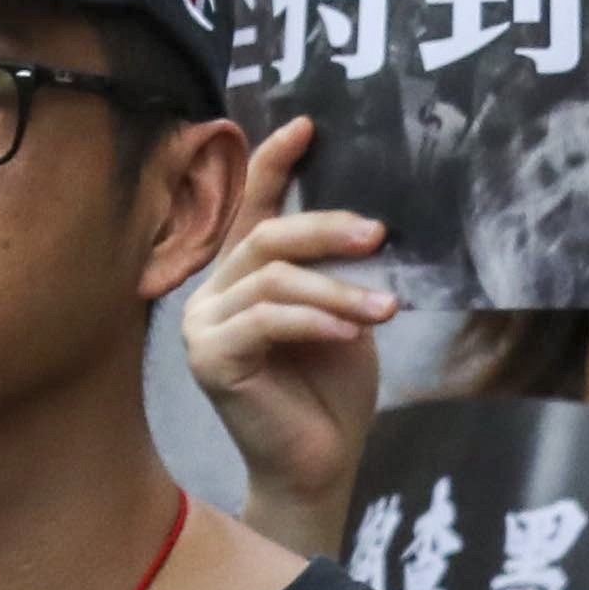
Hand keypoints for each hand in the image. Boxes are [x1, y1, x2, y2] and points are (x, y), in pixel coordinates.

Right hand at [181, 114, 391, 558]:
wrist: (319, 463)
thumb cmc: (331, 391)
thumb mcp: (342, 315)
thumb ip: (335, 273)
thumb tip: (370, 224)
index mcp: (241, 275)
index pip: (252, 207)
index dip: (274, 163)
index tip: (308, 126)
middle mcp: (213, 291)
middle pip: (266, 237)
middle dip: (324, 228)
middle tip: (378, 234)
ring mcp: (204, 325)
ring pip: (271, 279)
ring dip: (335, 289)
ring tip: (384, 309)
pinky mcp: (209, 358)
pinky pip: (264, 321)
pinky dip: (313, 321)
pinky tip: (349, 333)